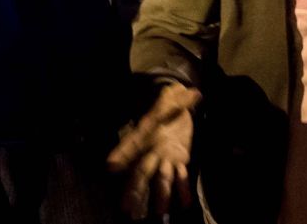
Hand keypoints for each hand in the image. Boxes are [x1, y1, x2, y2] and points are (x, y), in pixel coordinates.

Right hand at [107, 83, 199, 218]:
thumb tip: (195, 93)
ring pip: (159, 178)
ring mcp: (165, 156)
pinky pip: (180, 176)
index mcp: (148, 131)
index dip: (123, 153)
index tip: (111, 166)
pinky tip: (185, 203)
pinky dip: (182, 189)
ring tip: (158, 213)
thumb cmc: (172, 101)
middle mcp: (153, 148)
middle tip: (127, 206)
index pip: (133, 143)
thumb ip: (185, 98)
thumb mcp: (176, 97)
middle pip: (142, 170)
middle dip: (135, 187)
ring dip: (159, 195)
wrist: (177, 104)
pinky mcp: (179, 159)